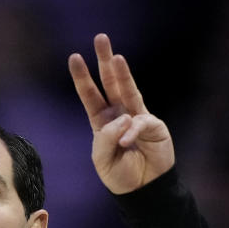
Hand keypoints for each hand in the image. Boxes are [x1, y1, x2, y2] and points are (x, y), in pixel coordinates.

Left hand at [69, 33, 174, 193]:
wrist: (142, 189)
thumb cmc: (119, 174)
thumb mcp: (102, 158)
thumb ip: (106, 137)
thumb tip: (124, 118)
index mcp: (102, 121)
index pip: (90, 95)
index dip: (82, 77)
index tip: (74, 57)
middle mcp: (120, 114)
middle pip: (111, 82)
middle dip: (106, 60)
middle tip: (101, 38)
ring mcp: (138, 117)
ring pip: (129, 90)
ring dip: (123, 73)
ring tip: (117, 57)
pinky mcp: (153, 125)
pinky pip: (140, 122)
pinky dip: (132, 132)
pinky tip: (126, 143)